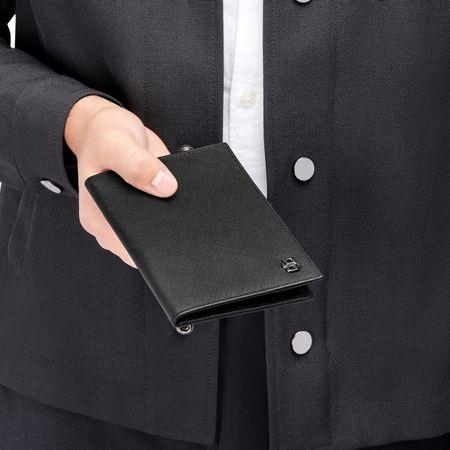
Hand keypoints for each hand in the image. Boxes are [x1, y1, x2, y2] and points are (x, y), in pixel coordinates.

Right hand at [65, 95, 177, 267]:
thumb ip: (137, 165)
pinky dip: (178, 209)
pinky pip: (165, 217)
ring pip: (158, 233)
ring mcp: (131, 218)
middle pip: (145, 244)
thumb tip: (166, 187)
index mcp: (97, 218)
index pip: (128, 248)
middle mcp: (113, 225)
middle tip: (189, 218)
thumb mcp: (117, 145)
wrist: (112, 128)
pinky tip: (189, 198)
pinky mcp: (149, 208)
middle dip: (168, 235)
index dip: (152, 248)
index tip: (176, 234)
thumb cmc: (105, 136)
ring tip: (191, 208)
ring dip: (176, 223)